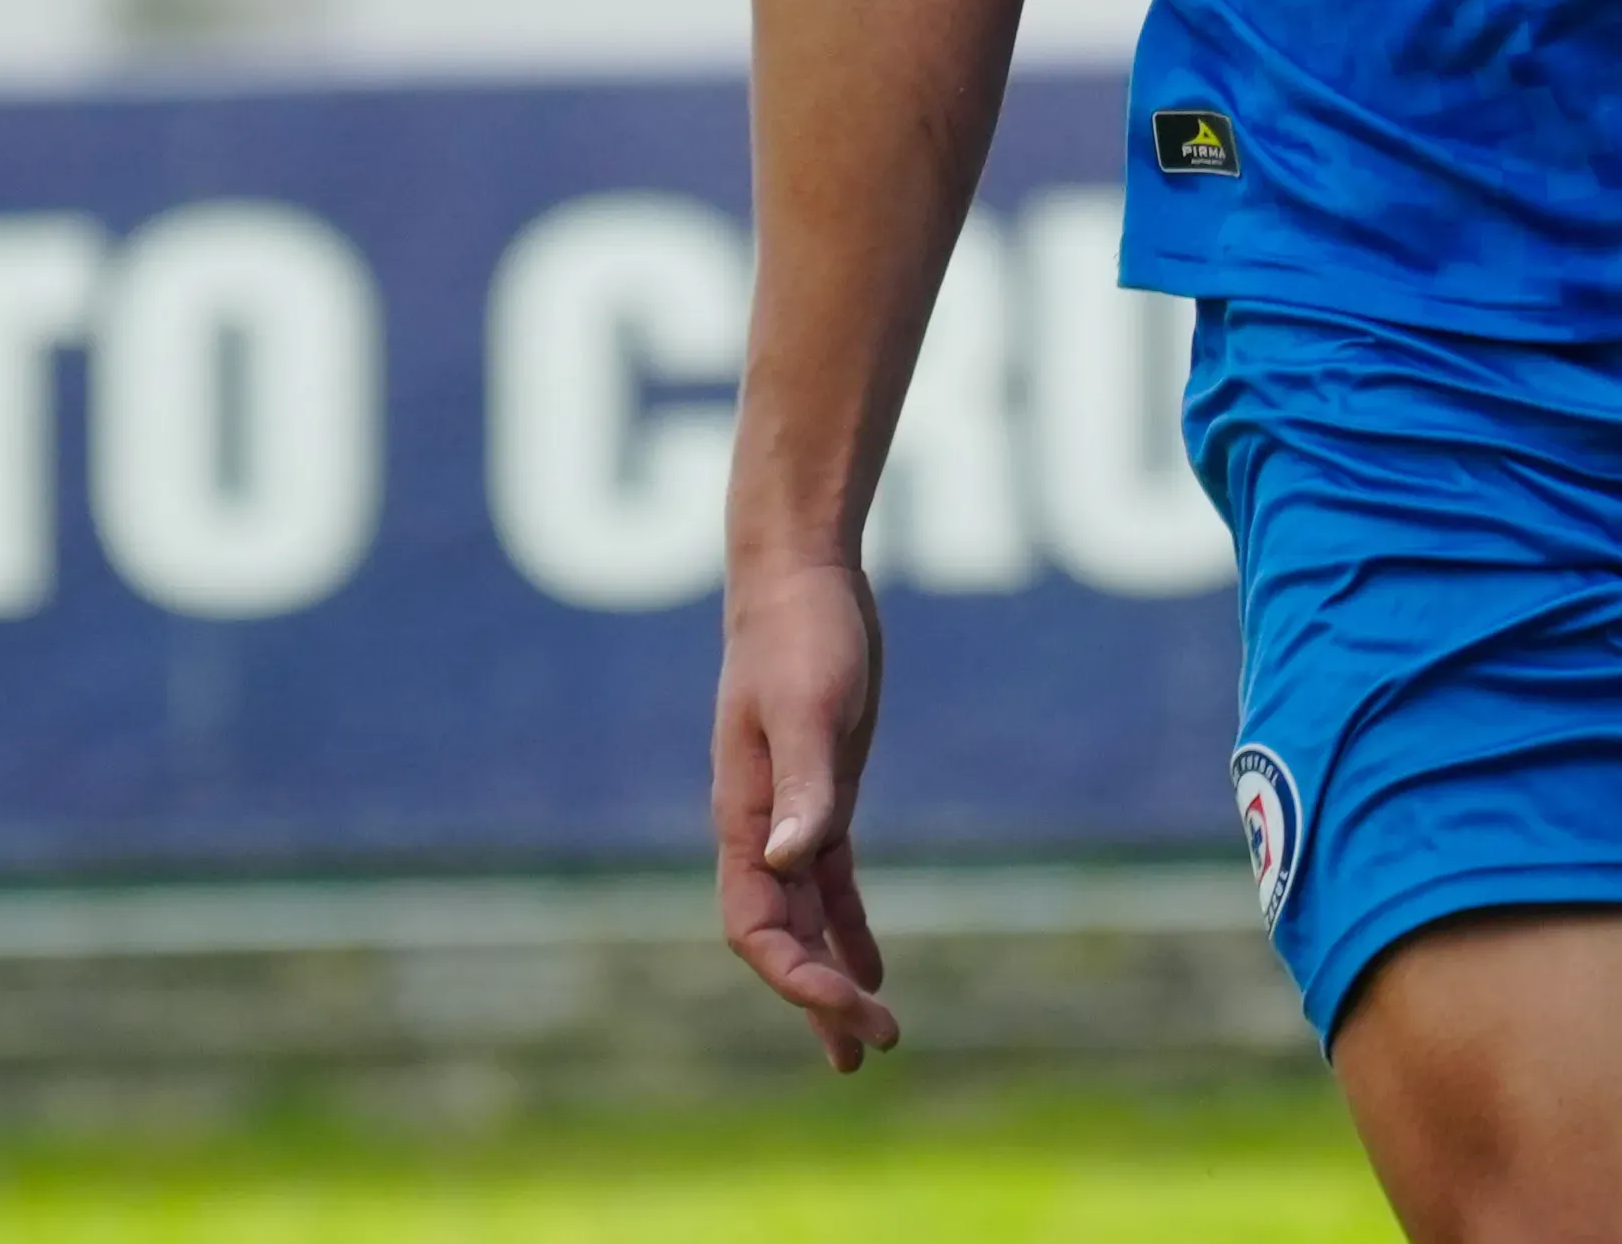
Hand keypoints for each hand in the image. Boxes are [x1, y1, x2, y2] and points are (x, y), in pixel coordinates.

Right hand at [716, 549, 897, 1068]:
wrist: (798, 575)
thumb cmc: (800, 633)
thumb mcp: (809, 708)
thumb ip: (802, 785)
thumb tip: (787, 862)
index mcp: (742, 819)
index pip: (755, 929)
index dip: (798, 979)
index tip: (855, 1009)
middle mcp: (758, 829)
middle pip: (779, 939)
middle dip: (820, 998)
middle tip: (878, 1048)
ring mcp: (789, 814)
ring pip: (802, 922)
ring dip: (829, 981)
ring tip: (867, 1043)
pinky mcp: (822, 794)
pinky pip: (828, 884)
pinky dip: (848, 928)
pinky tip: (872, 969)